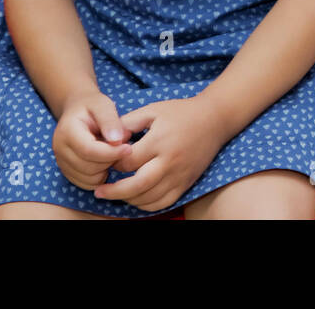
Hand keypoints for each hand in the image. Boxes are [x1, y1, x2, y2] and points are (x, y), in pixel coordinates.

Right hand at [51, 89, 132, 190]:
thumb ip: (110, 120)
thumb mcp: (103, 105)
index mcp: (67, 131)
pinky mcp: (66, 172)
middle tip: (122, 147)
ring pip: (89, 179)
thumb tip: (117, 140)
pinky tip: (105, 161)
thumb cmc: (92, 106)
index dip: (111, 152)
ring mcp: (61, 162)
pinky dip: (99, 177)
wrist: (77, 111)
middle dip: (110, 160)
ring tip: (112, 152)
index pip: (89, 150)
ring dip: (106, 169)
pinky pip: (86, 184)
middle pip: (89, 167)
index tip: (129, 148)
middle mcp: (59, 149)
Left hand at [91, 97, 228, 211]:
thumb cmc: (181, 112)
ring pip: (149, 198)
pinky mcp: (186, 183)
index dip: (113, 163)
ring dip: (128, 199)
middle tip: (99, 191)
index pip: (128, 161)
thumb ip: (128, 122)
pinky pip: (164, 203)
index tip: (107, 160)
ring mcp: (180, 175)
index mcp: (159, 141)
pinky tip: (136, 198)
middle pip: (137, 185)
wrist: (214, 119)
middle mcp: (170, 161)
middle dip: (114, 192)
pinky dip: (147, 205)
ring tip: (116, 193)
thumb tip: (107, 138)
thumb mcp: (153, 109)